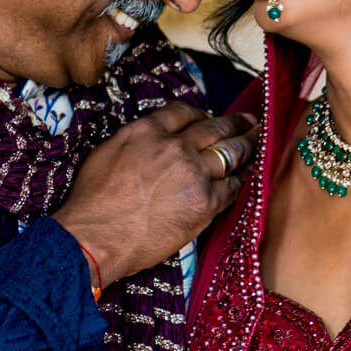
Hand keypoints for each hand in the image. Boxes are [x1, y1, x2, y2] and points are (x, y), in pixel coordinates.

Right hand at [54, 103, 258, 283]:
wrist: (96, 237)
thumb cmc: (92, 202)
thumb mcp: (106, 153)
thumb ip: (136, 140)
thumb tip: (153, 139)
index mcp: (147, 131)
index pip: (184, 112)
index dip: (201, 114)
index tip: (208, 118)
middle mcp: (174, 147)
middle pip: (215, 127)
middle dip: (236, 122)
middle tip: (250, 120)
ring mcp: (193, 174)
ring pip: (230, 152)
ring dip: (248, 145)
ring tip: (258, 141)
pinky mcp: (205, 203)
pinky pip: (232, 186)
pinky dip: (243, 179)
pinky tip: (249, 174)